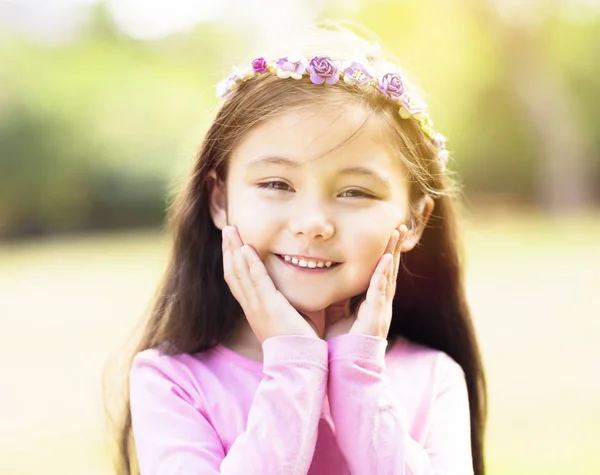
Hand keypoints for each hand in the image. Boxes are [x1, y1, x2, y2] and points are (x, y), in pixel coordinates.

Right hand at [222, 225, 318, 342]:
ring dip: (234, 249)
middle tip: (227, 228)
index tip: (231, 242)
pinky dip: (251, 264)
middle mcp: (251, 306)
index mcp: (254, 309)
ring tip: (231, 230)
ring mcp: (258, 307)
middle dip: (228, 249)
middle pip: (233, 272)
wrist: (299, 363)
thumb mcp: (285, 318)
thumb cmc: (297, 343)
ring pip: (240, 273)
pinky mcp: (270, 307)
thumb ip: (284, 302)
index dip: (232, 260)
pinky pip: (258, 282)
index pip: (237, 280)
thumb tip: (291, 290)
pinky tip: (247, 248)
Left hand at [324, 225, 406, 340]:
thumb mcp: (338, 318)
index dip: (384, 257)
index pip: (380, 275)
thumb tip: (330, 287)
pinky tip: (386, 259)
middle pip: (389, 272)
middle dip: (394, 249)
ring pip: (389, 277)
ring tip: (396, 235)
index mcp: (372, 305)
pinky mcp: (376, 318)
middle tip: (398, 228)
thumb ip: (338, 302)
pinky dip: (383, 274)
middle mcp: (380, 306)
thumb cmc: (343, 347)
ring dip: (392, 254)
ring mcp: (380, 311)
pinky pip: (380, 292)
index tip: (387, 237)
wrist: (346, 371)